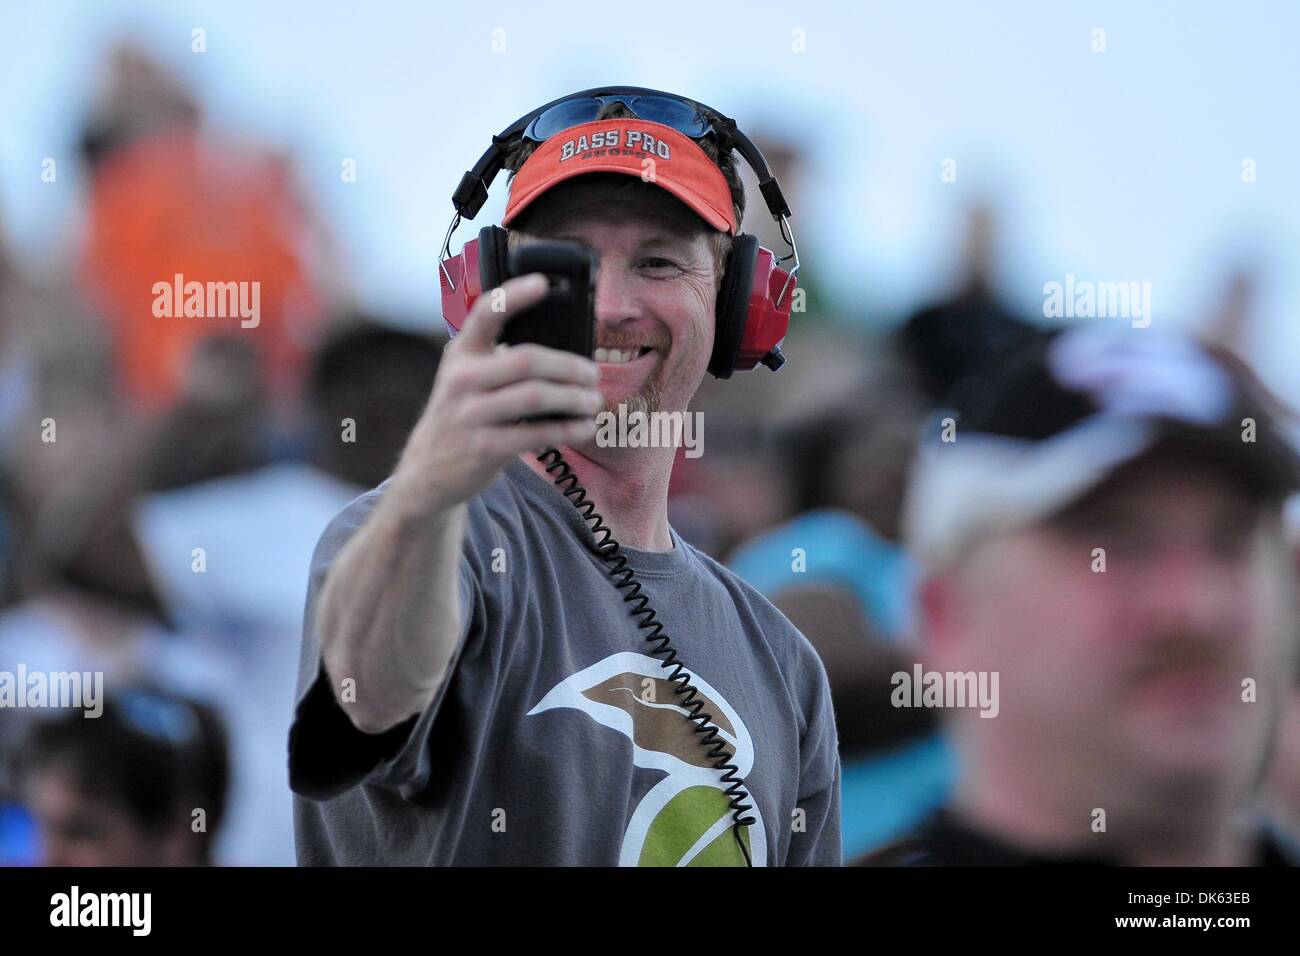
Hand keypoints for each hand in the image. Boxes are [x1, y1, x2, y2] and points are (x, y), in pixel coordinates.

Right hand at [391, 273, 601, 512]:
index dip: (514, 295)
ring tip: (593, 401)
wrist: (428, 470)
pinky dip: (568, 429)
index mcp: (461, 353)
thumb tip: (565, 351)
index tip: (543, 284)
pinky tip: (584, 427)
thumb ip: (500, 360)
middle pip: (527, 360)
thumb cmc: (464, 414)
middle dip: (569, 366)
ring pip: (536, 396)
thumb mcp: (467, 379)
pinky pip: (537, 434)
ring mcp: (470, 415)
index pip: (485, 314)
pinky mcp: (483, 448)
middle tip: (593, 374)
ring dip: (575, 398)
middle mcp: (461, 379)